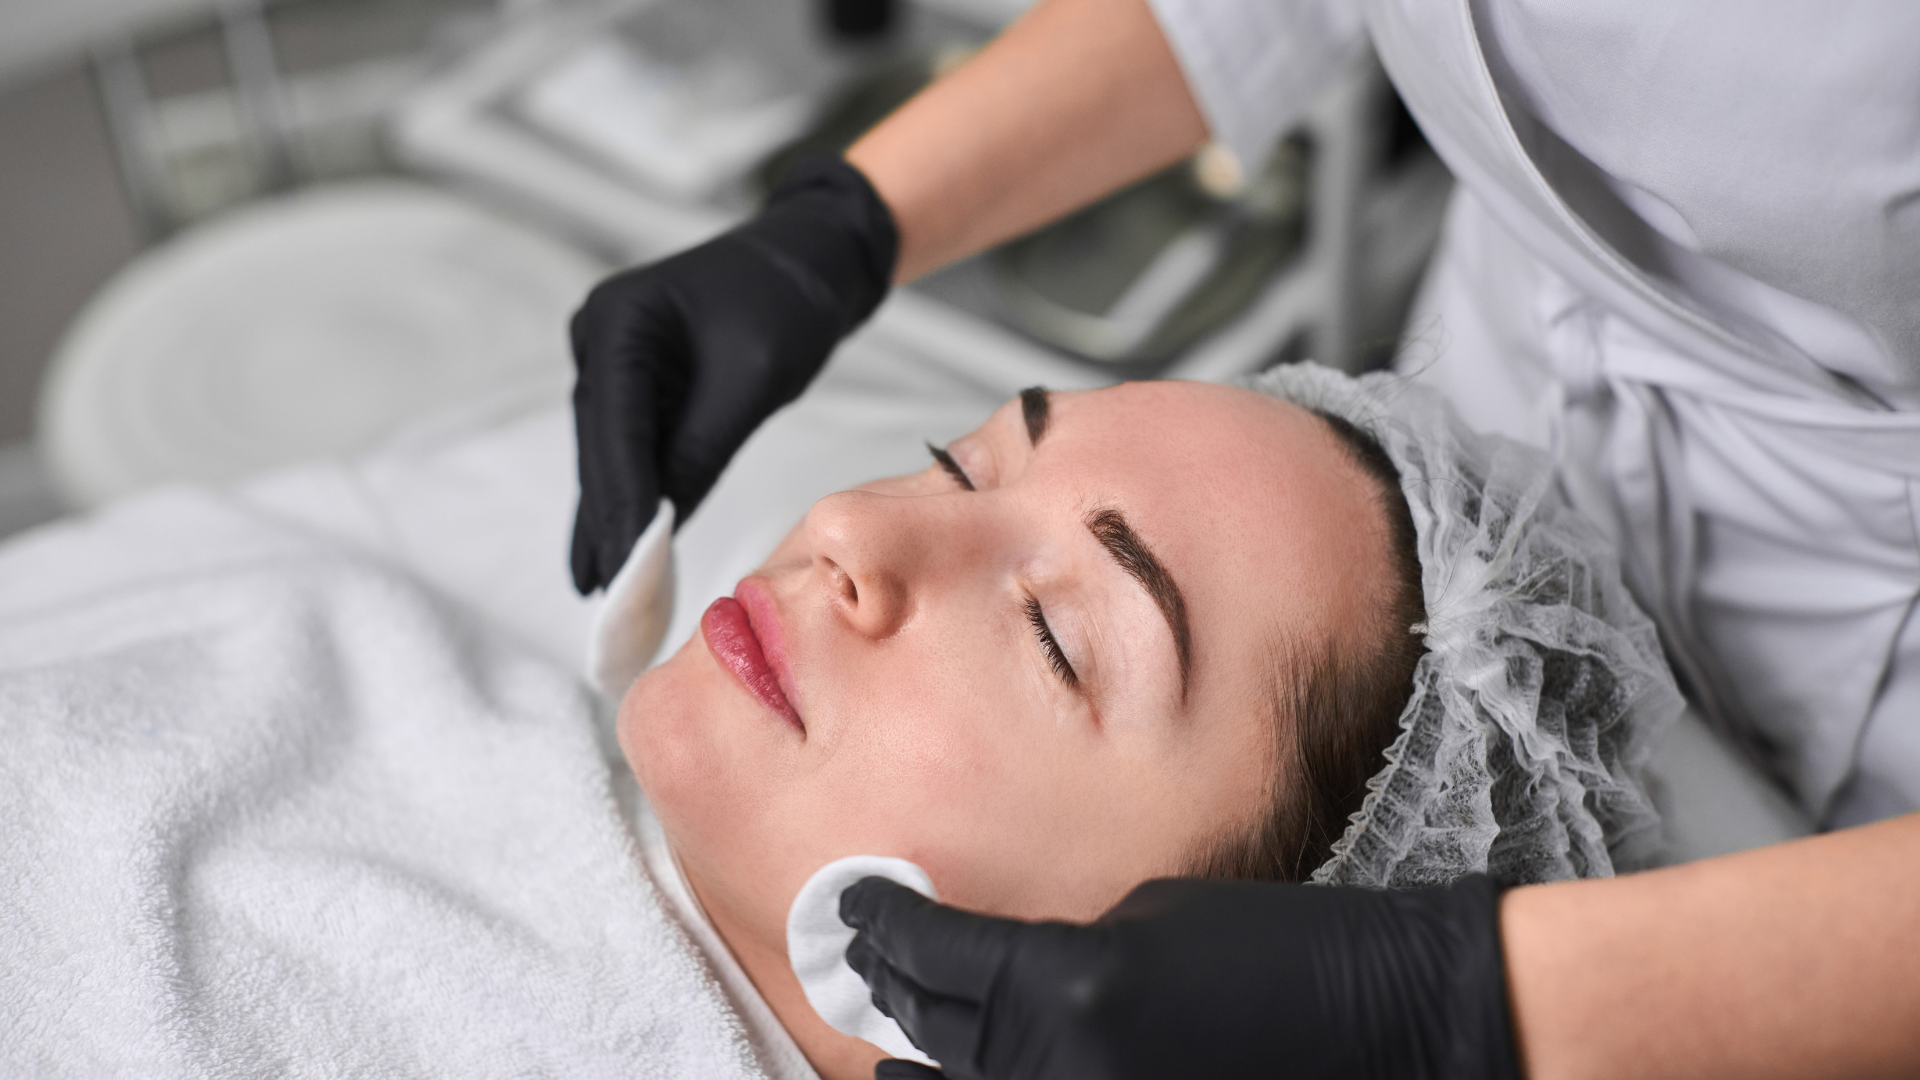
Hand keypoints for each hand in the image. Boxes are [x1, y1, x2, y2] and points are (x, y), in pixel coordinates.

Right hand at [567, 156, 897, 593]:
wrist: (810, 256)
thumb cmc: (790, 302)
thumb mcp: (751, 382)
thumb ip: (699, 450)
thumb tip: (659, 526)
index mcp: (618, 323)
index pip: (615, 434)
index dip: (617, 511)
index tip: (622, 576)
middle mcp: (599, 336)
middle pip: (601, 449)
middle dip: (608, 525)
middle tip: (610, 604)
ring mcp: (611, 356)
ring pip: (610, 454)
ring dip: (614, 518)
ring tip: (610, 591)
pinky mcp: (635, 376)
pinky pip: (631, 445)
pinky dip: (635, 494)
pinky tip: (625, 548)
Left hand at [841, 874, 1520, 1079]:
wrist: (1400, 1024)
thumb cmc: (1286, 951)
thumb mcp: (1151, 919)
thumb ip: (1049, 958)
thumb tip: (980, 984)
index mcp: (1066, 986)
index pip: (930, 961)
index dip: (880, 931)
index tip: (856, 912)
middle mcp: (1063, 1075)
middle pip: (923, 1057)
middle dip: (891, 1011)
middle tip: (869, 975)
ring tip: (902, 1063)